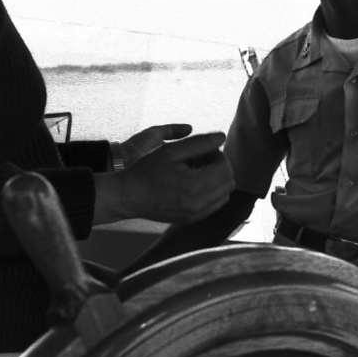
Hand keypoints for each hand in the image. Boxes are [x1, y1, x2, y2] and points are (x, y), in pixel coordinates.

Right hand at [93, 131, 233, 225]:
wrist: (129, 196)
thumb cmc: (147, 171)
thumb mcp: (171, 151)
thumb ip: (199, 142)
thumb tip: (222, 136)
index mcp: (194, 186)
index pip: (225, 167)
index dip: (217, 154)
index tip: (202, 150)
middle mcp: (199, 204)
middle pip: (228, 181)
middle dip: (219, 166)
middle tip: (200, 159)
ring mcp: (196, 214)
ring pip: (224, 194)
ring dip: (217, 179)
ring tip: (198, 171)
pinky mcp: (192, 219)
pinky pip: (215, 205)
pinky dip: (212, 192)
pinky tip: (194, 183)